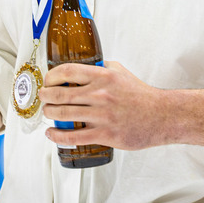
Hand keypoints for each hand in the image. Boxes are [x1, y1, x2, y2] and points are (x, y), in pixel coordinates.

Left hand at [40, 61, 167, 150]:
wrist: (161, 116)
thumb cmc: (140, 95)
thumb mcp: (120, 71)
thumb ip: (101, 67)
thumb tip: (83, 66)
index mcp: (103, 76)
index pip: (67, 71)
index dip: (51, 75)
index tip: (47, 80)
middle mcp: (100, 94)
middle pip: (60, 93)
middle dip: (45, 96)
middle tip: (43, 96)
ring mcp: (102, 115)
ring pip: (64, 114)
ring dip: (49, 113)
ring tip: (47, 112)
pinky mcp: (105, 134)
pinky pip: (74, 136)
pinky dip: (57, 136)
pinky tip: (52, 133)